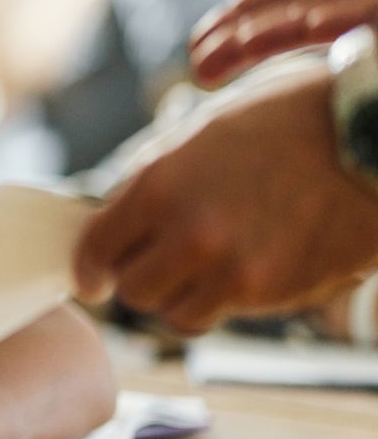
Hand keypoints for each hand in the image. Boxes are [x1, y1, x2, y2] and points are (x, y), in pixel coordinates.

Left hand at [75, 58, 377, 328]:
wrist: (369, 141)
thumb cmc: (286, 122)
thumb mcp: (203, 132)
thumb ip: (155, 177)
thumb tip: (115, 214)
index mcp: (159, 184)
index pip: (96, 248)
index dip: (88, 267)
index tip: (90, 277)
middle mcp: (189, 233)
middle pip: (131, 288)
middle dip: (134, 278)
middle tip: (149, 265)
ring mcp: (232, 269)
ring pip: (172, 312)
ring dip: (175, 296)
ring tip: (194, 271)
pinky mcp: (272, 292)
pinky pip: (218, 315)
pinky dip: (215, 304)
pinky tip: (230, 276)